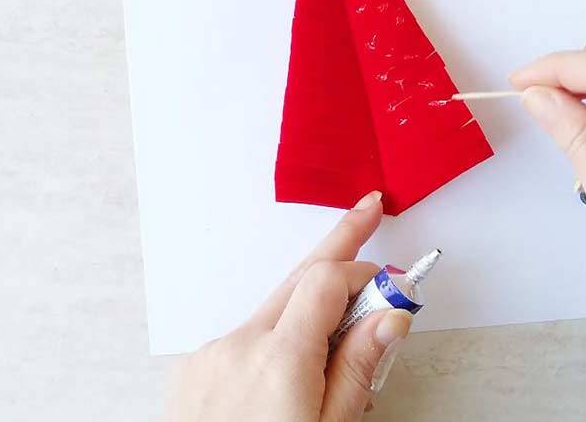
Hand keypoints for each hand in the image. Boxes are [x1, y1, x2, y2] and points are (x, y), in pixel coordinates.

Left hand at [165, 191, 411, 421]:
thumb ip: (357, 371)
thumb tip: (389, 316)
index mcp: (279, 361)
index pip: (326, 280)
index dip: (364, 272)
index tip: (394, 281)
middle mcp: (238, 345)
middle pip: (298, 276)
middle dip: (338, 243)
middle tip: (368, 209)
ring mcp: (209, 355)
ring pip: (272, 312)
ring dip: (307, 312)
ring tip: (337, 343)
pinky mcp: (192, 369)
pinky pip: (244, 339)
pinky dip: (273, 341)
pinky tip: (287, 375)